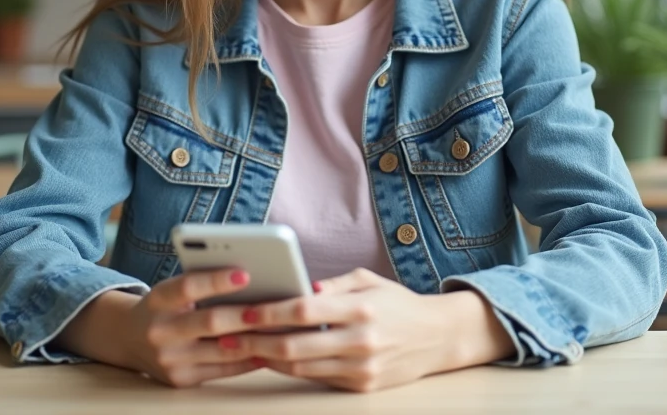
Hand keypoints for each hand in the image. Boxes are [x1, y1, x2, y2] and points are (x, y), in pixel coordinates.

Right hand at [116, 268, 265, 387]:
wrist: (129, 338)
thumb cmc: (164, 306)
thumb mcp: (171, 288)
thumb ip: (200, 283)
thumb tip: (251, 278)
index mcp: (158, 299)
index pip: (188, 287)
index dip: (216, 281)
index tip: (245, 273)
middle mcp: (160, 331)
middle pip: (209, 322)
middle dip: (245, 314)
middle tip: (275, 306)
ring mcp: (170, 360)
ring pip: (222, 350)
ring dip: (255, 339)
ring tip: (282, 328)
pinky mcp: (182, 380)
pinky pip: (223, 370)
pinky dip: (249, 360)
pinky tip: (268, 349)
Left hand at [231, 268, 512, 391]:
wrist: (437, 337)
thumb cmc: (397, 303)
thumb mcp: (369, 280)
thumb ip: (333, 283)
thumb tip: (300, 286)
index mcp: (360, 308)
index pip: (304, 310)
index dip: (269, 312)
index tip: (244, 311)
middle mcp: (360, 340)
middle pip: (295, 345)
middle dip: (256, 342)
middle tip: (229, 336)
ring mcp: (361, 367)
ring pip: (301, 367)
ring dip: (268, 359)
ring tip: (243, 349)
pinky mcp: (362, 386)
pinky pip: (317, 379)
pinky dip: (292, 369)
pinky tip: (273, 359)